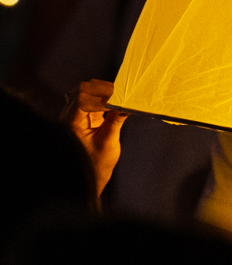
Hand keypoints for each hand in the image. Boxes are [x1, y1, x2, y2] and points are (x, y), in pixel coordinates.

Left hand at [59, 79, 126, 196]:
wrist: (92, 175)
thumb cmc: (97, 163)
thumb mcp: (109, 142)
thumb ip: (116, 120)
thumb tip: (126, 103)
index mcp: (72, 123)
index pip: (83, 99)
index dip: (101, 97)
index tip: (118, 99)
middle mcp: (71, 116)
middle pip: (83, 90)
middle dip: (102, 89)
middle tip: (120, 94)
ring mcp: (77, 114)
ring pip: (88, 92)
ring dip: (104, 92)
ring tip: (120, 97)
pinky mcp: (86, 115)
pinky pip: (94, 99)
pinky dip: (105, 98)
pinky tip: (116, 102)